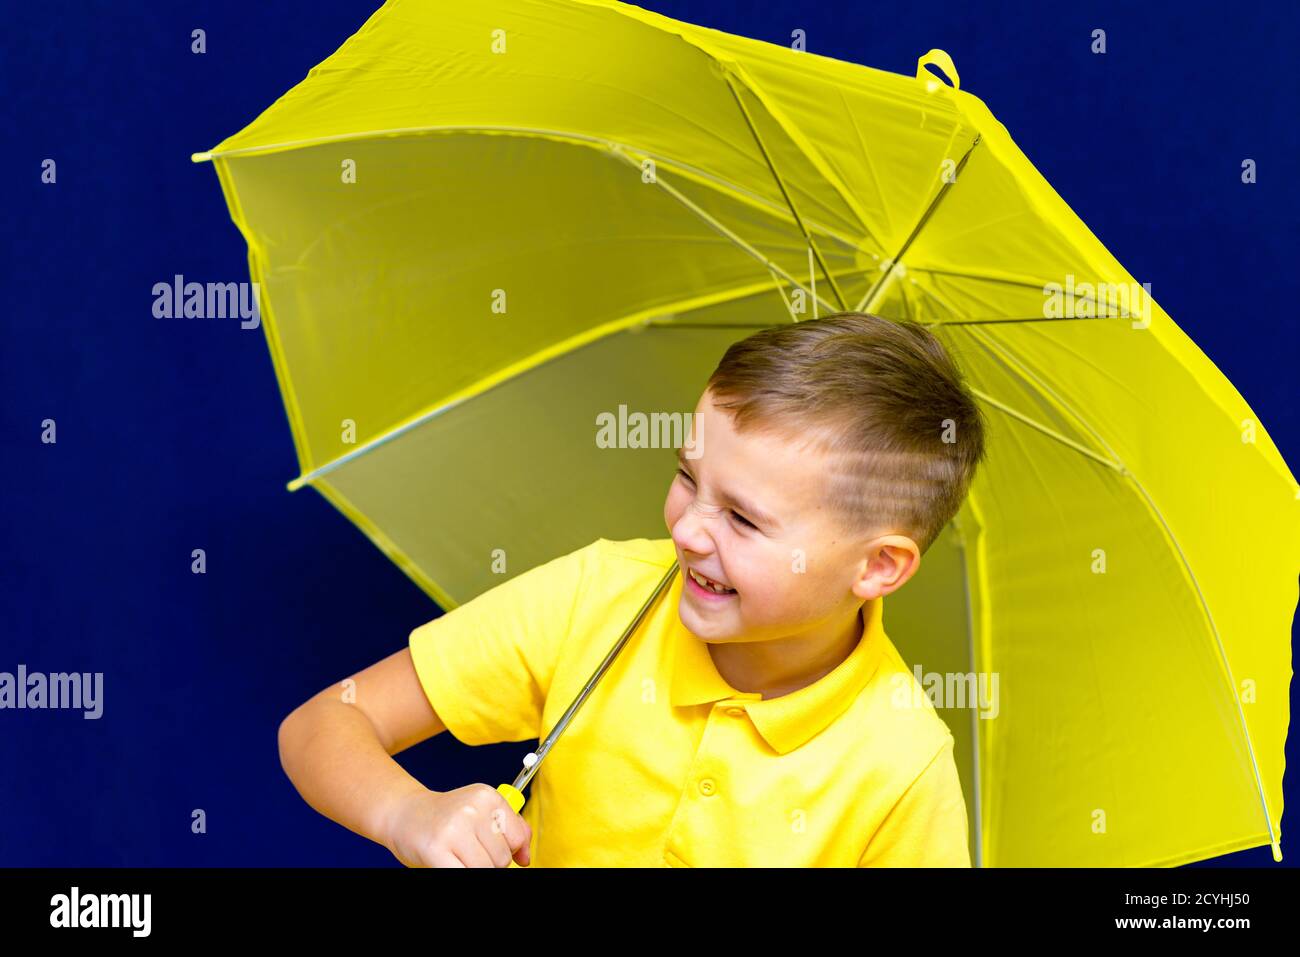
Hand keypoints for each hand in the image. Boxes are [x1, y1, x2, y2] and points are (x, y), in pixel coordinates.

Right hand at [382, 784, 531, 867]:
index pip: (518, 837)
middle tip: (468, 852)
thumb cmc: (445, 818)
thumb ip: (509, 828)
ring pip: (486, 869)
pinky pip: (464, 874)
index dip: (510, 851)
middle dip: (489, 862)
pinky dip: (461, 873)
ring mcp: (454, 828)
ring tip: (458, 857)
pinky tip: (451, 865)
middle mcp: (472, 808)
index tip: (494, 851)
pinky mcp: (436, 848)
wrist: (403, 814)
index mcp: (487, 796)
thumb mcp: (480, 812)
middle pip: (502, 857)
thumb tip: (526, 858)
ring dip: (475, 870)